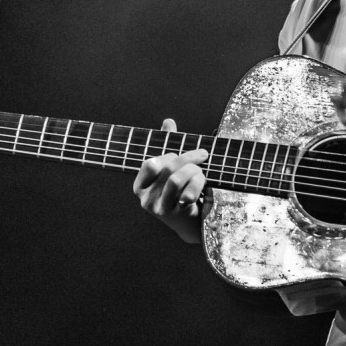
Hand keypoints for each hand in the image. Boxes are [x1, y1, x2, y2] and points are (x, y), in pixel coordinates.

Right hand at [132, 118, 208, 243]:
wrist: (191, 223)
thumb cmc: (179, 192)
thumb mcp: (171, 170)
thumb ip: (167, 146)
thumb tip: (168, 122)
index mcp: (140, 186)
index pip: (150, 164)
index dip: (168, 156)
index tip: (180, 155)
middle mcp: (146, 199)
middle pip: (168, 169)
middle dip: (189, 158)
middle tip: (203, 155)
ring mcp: (160, 209)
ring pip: (176, 180)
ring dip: (195, 172)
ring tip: (202, 173)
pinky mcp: (176, 216)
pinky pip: (189, 193)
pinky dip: (199, 186)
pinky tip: (204, 189)